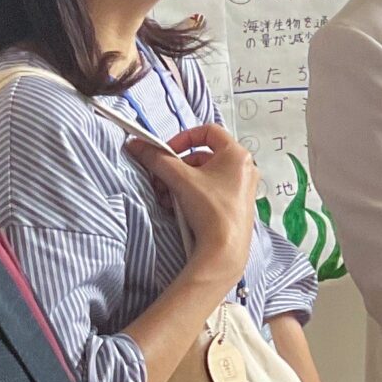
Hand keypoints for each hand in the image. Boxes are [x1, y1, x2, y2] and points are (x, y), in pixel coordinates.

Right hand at [130, 124, 258, 280]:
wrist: (224, 250)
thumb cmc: (211, 210)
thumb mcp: (179, 179)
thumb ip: (157, 159)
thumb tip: (137, 145)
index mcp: (237, 155)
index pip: (208, 131)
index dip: (183, 137)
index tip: (167, 151)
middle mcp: (244, 168)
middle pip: (202, 156)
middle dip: (176, 167)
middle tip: (160, 178)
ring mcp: (241, 188)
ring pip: (203, 176)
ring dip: (179, 183)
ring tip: (165, 196)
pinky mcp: (235, 205)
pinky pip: (209, 191)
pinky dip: (190, 195)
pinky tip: (175, 207)